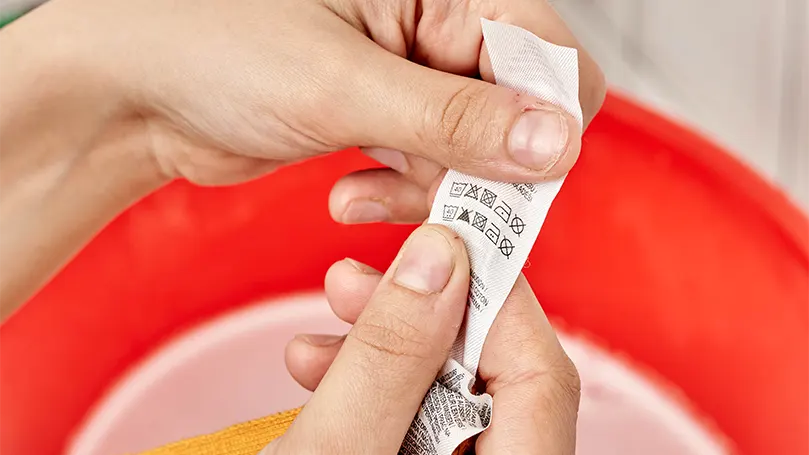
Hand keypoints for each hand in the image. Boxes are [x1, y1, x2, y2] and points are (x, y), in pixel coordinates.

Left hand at [15, 0, 603, 189]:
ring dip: (434, 189)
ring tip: (367, 196)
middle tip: (440, 207)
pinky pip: (429, 166)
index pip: (545, 49)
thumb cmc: (210, 46)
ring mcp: (410, 73)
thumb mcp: (341, 84)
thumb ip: (455, 118)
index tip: (518, 178)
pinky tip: (351, 195)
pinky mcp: (385, 116)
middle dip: (484, 170)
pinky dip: (402, 191)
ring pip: (476, 149)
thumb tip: (556, 142)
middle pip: (517, 107)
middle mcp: (432, 22)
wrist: (135, 89)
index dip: (545, 119)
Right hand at [279, 226, 580, 453]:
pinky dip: (373, 389)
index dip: (488, 298)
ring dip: (382, 351)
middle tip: (350, 283)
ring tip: (314, 339)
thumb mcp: (334, 448)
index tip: (435, 243)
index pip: (539, 373)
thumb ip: (390, 358)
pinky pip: (420, 418)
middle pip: (496, 376)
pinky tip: (318, 373)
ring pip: (449, 393)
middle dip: (418, 318)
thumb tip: (438, 257)